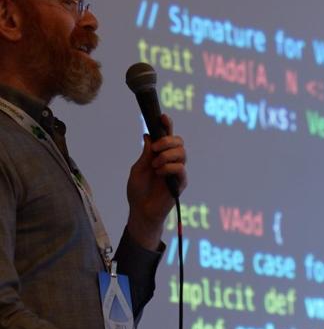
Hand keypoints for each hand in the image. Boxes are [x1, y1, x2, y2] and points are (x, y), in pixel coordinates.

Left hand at [126, 114, 186, 249]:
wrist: (141, 211)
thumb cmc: (138, 191)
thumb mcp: (138, 169)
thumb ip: (145, 154)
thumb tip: (148, 135)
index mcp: (160, 155)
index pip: (168, 136)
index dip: (167, 125)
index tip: (163, 117)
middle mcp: (171, 161)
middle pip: (179, 141)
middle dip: (167, 140)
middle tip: (155, 149)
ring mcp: (177, 171)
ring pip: (182, 153)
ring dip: (166, 155)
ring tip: (155, 165)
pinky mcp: (181, 182)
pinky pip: (180, 168)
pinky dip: (169, 167)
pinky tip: (159, 173)